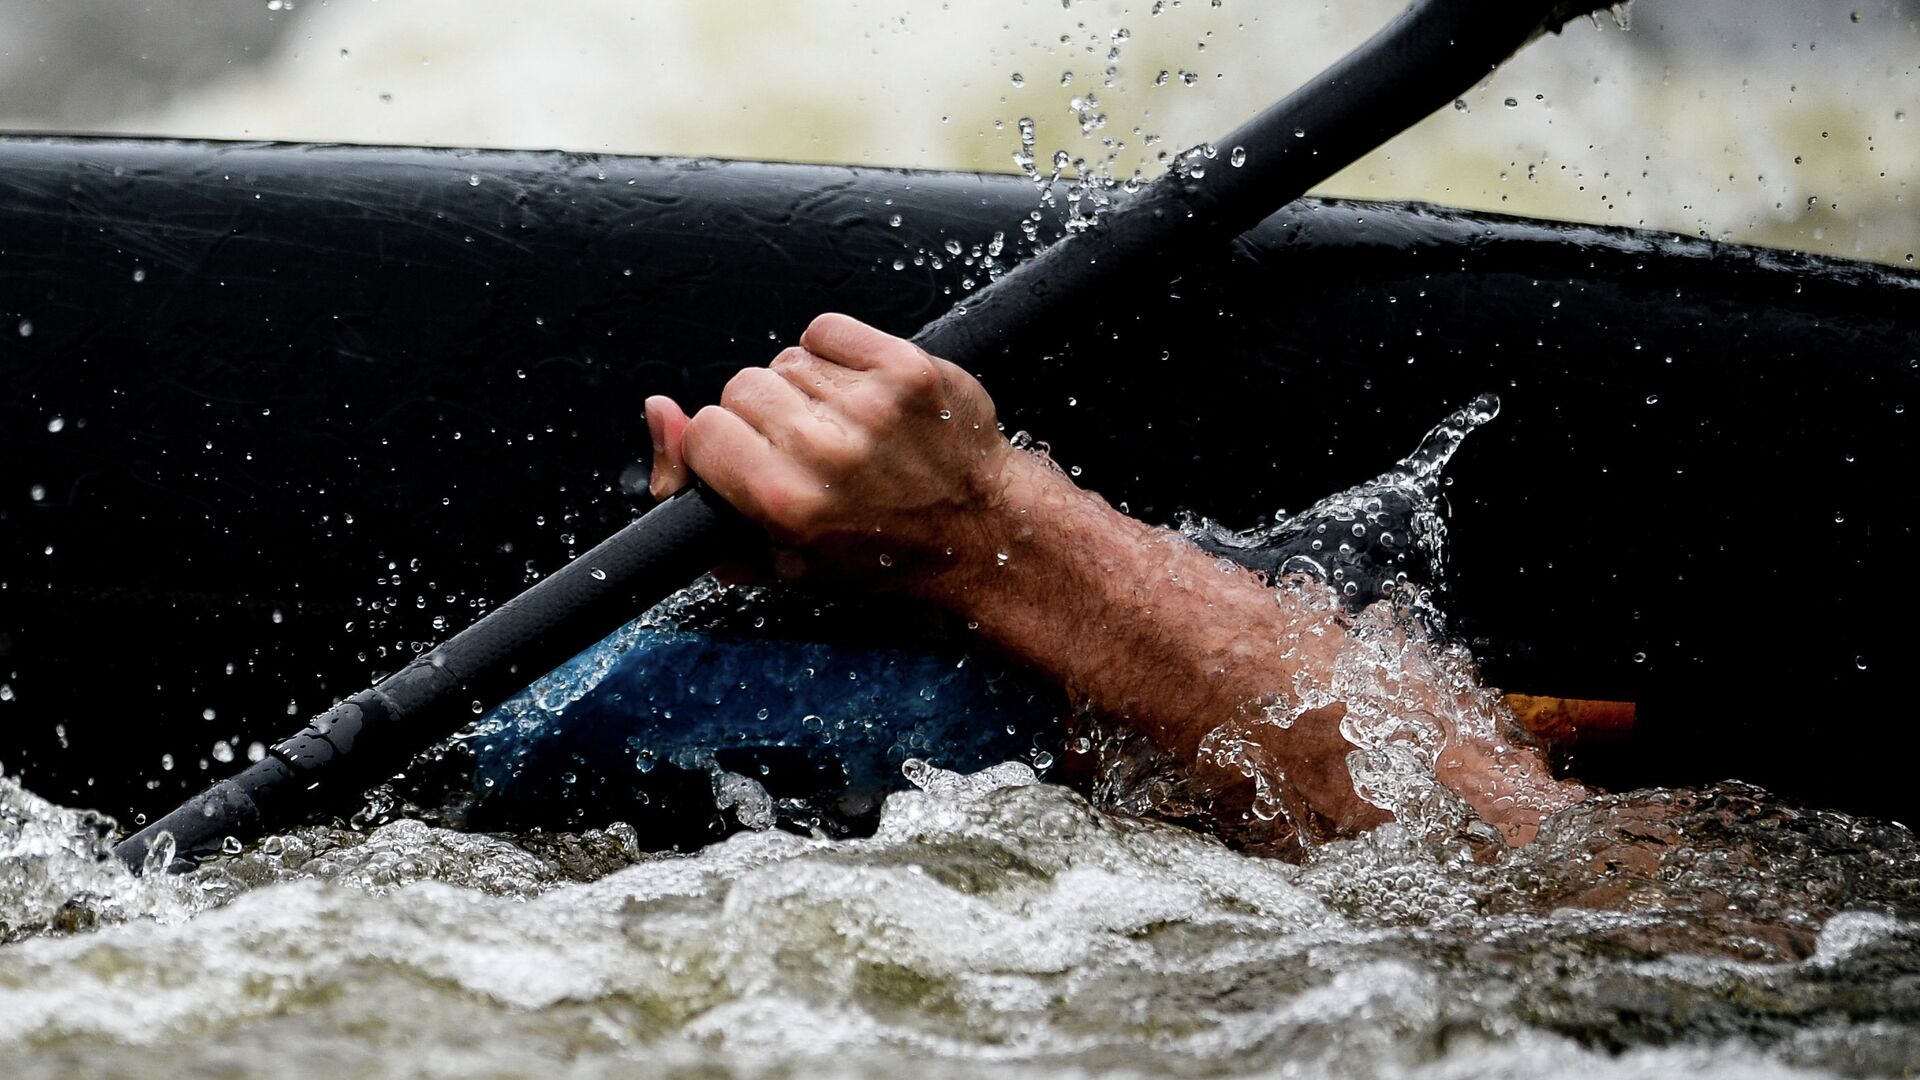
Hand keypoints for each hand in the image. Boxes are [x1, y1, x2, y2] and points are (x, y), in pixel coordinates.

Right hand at [646, 313, 1029, 588]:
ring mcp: (872, 405)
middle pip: (742, 387)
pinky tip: (860, 392)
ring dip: (804, 388)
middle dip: (763, 415)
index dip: (722, 447)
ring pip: (787, 361)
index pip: (705, 431)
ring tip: (843, 427)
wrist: (983, 534)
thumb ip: (700, 495)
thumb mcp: (778, 557)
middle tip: (806, 449)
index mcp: (788, 504)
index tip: (751, 462)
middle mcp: (827, 451)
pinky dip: (836, 352)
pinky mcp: (909, 368)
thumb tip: (659, 412)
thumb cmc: (879, 554)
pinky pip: (829, 330)